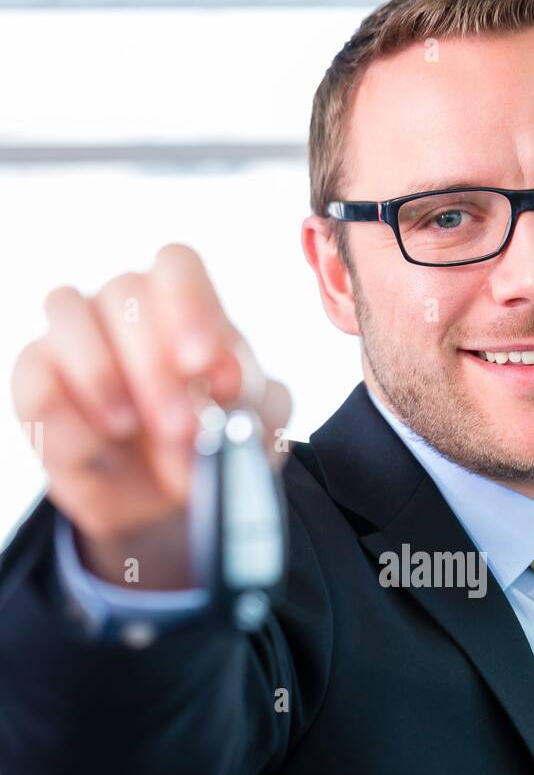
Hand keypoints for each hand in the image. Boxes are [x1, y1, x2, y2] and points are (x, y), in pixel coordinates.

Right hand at [11, 243, 292, 550]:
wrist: (161, 507)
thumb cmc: (207, 448)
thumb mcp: (249, 433)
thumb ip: (257, 407)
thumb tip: (236, 391)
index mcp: (183, 304)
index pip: (177, 266)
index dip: (191, 307)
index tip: (205, 363)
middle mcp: (124, 306)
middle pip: (127, 292)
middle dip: (155, 365)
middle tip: (180, 426)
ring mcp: (74, 334)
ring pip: (68, 311)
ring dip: (102, 375)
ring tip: (129, 429)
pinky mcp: (36, 377)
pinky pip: (37, 375)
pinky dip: (67, 414)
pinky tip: (100, 447)